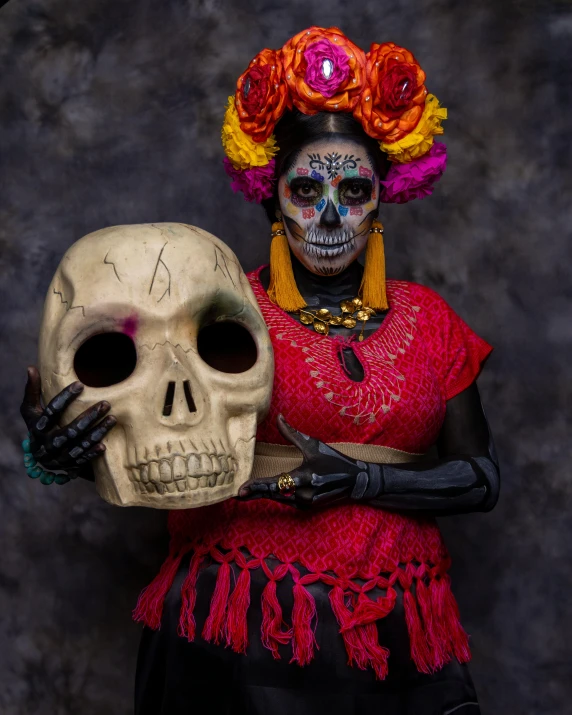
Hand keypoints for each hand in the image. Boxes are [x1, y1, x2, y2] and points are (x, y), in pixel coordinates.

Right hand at [20, 366, 116, 475]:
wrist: (41, 455)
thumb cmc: (39, 425)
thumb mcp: (32, 410)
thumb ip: (33, 391)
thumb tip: (31, 367)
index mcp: (37, 428)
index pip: (51, 412)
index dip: (65, 398)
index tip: (80, 385)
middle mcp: (46, 444)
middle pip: (68, 431)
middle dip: (88, 417)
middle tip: (106, 404)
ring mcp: (57, 457)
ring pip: (78, 445)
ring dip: (97, 433)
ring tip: (113, 419)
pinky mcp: (68, 465)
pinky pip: (81, 460)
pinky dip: (92, 453)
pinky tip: (104, 444)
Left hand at [238, 414, 371, 508]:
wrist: (355, 481)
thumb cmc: (334, 461)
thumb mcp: (313, 445)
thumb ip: (292, 433)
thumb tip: (278, 417)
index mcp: (304, 477)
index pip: (275, 483)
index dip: (257, 487)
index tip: (241, 490)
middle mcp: (304, 494)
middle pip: (273, 494)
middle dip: (254, 494)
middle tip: (237, 494)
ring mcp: (305, 503)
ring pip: (278, 498)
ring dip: (264, 494)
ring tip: (247, 493)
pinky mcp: (307, 507)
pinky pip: (286, 500)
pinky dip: (277, 495)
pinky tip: (266, 492)